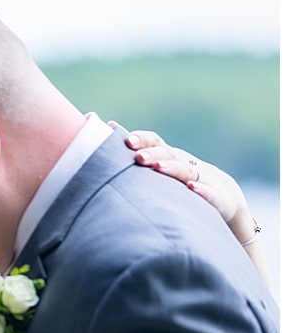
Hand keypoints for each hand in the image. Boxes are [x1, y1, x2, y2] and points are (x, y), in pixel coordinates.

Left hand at [123, 127, 249, 227]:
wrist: (224, 197)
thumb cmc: (179, 183)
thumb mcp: (162, 170)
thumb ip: (136, 160)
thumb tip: (107, 135)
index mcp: (170, 157)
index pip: (155, 142)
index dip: (142, 139)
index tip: (126, 139)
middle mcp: (185, 164)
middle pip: (169, 154)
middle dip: (153, 154)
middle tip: (137, 156)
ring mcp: (202, 179)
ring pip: (186, 171)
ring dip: (172, 168)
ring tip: (158, 168)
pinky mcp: (217, 197)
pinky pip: (210, 193)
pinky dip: (201, 190)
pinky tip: (191, 188)